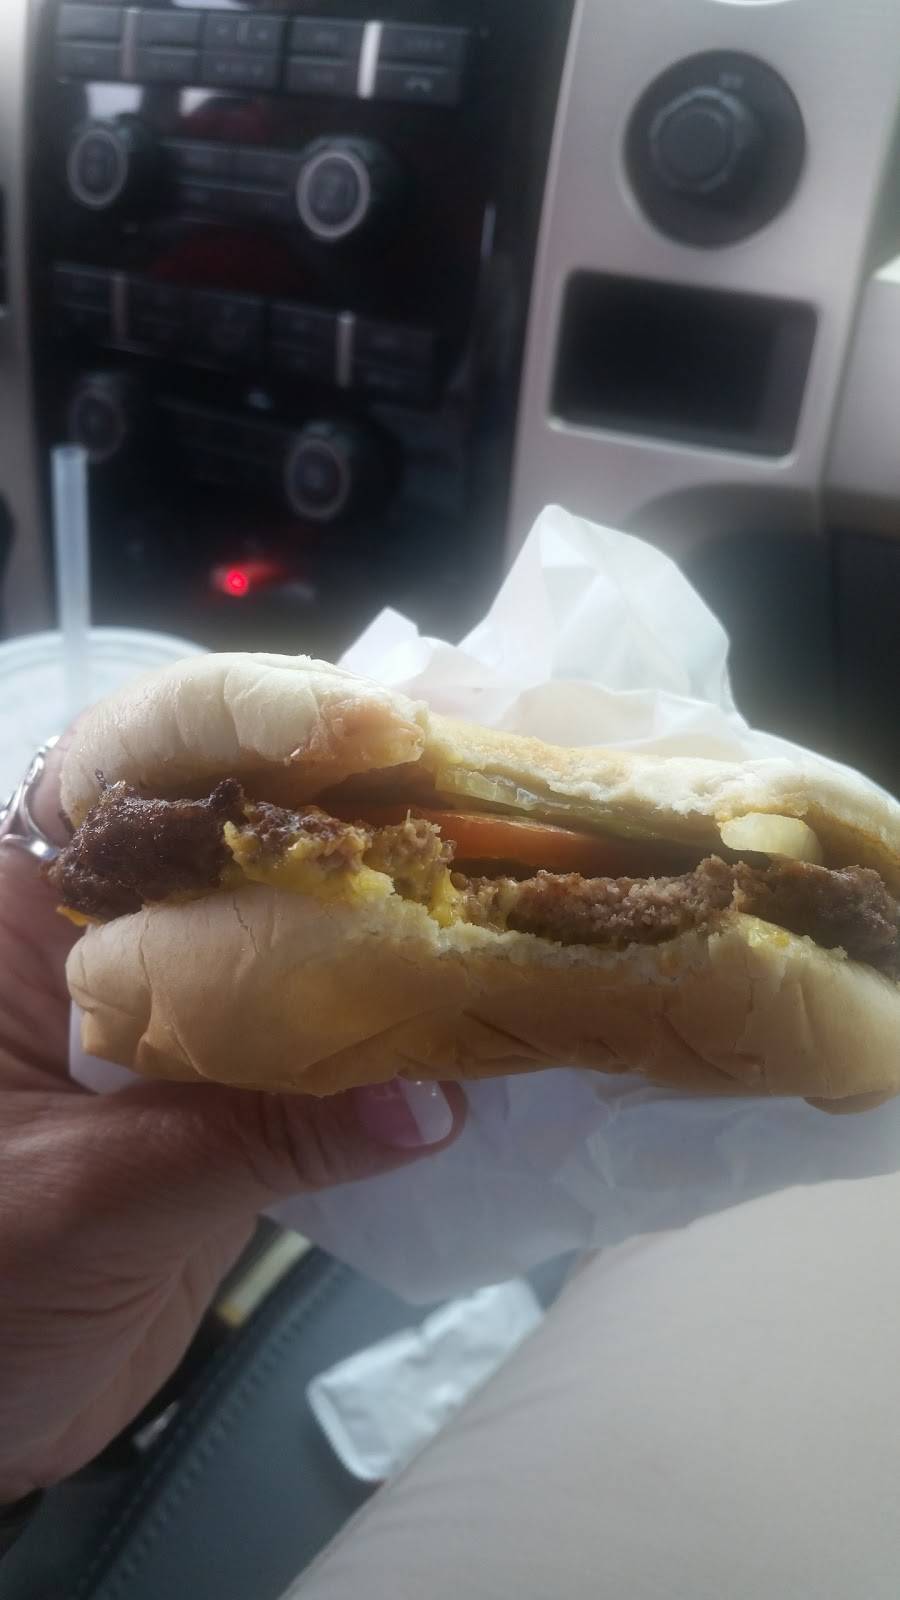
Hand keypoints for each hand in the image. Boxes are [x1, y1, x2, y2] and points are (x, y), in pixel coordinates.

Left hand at [0, 736, 463, 1502]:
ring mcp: (174, 1006)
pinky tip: (478, 1030)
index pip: (131, 763)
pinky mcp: (223, 1086)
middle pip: (238, 830)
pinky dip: (392, 1036)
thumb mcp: (88, 1198)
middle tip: (490, 801)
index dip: (244, 726)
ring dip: (392, 922)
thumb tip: (437, 1099)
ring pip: (293, 928)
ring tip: (517, 897)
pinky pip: (318, 1035)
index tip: (370, 735)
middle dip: (357, 813)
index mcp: (26, 907)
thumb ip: (256, 1134)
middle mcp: (103, 930)